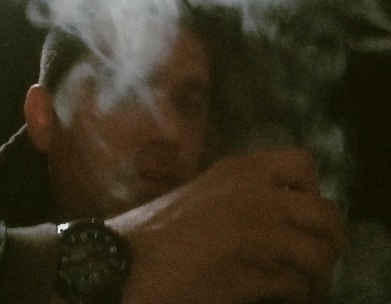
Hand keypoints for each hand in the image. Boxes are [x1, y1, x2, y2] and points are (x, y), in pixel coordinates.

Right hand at [107, 147, 345, 303]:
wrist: (125, 259)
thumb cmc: (160, 231)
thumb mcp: (206, 194)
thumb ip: (244, 195)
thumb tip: (287, 215)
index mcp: (239, 169)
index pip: (303, 163)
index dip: (311, 191)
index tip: (298, 216)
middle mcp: (253, 193)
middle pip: (327, 213)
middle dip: (328, 241)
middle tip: (311, 259)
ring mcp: (254, 230)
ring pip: (320, 252)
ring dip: (316, 276)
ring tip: (300, 286)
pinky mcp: (249, 270)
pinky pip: (297, 285)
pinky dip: (296, 295)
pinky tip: (278, 297)